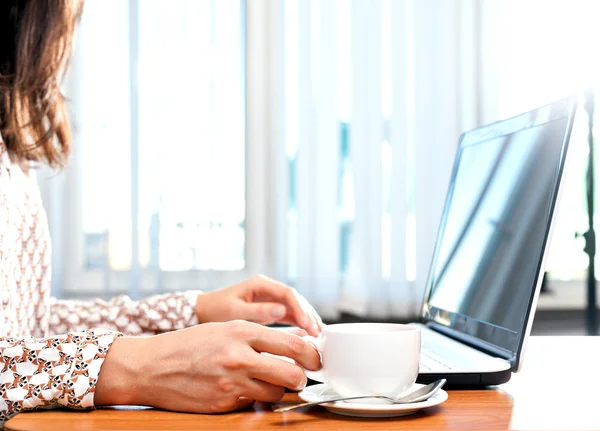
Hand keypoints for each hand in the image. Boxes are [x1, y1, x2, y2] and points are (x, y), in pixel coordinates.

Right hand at [95, 320, 321, 412]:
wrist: (151, 366)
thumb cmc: (188, 344)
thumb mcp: (224, 328)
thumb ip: (257, 335)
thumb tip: (293, 342)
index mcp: (241, 332)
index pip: (292, 343)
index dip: (311, 354)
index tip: (317, 358)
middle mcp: (239, 357)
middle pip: (292, 374)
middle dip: (301, 378)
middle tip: (299, 377)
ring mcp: (231, 383)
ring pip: (276, 393)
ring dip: (277, 390)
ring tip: (267, 382)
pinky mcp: (223, 403)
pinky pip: (253, 404)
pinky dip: (254, 399)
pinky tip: (243, 390)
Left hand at [195, 275, 322, 335]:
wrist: (202, 312)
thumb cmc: (215, 310)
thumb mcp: (234, 312)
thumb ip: (257, 312)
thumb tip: (281, 311)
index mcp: (259, 284)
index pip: (287, 294)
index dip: (300, 308)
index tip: (308, 324)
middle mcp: (267, 289)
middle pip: (295, 299)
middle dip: (307, 314)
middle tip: (317, 332)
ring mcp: (269, 298)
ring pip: (294, 306)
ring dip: (306, 318)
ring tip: (317, 334)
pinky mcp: (269, 308)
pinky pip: (288, 314)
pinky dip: (299, 322)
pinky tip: (308, 332)